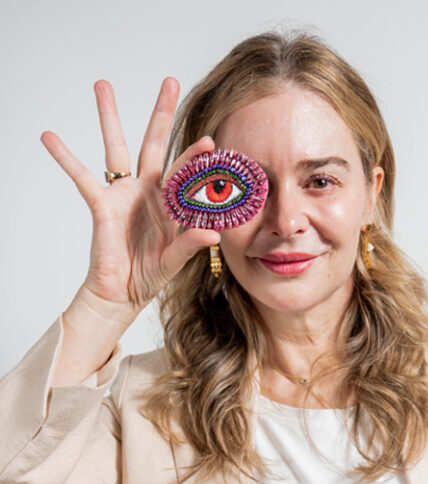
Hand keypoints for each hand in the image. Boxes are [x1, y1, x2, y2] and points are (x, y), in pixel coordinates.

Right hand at [40, 77, 219, 325]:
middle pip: (155, 143)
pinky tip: (50, 136)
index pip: (185, 172)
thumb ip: (189, 245)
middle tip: (170, 81)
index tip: (209, 142)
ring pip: (117, 147)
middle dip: (161, 113)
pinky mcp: (101, 204)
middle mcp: (148, 190)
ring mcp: (124, 193)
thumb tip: (212, 234)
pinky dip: (65, 157)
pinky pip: (81, 176)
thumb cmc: (150, 275)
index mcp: (171, 202)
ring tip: (102, 84)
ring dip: (110, 117)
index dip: (195, 157)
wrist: (122, 293)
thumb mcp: (173, 261)